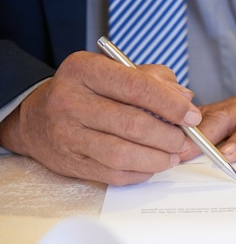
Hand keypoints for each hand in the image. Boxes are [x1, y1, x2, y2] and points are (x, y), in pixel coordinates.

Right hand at [0, 51, 201, 184]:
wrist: (36, 118)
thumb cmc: (86, 93)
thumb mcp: (114, 72)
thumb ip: (153, 80)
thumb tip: (185, 98)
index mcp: (84, 70)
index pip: (136, 86)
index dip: (171, 105)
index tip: (192, 116)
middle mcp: (71, 100)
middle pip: (133, 124)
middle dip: (169, 136)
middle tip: (185, 140)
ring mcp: (68, 134)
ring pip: (124, 154)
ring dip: (158, 158)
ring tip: (172, 155)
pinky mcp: (71, 162)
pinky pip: (114, 174)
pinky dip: (141, 172)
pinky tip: (151, 165)